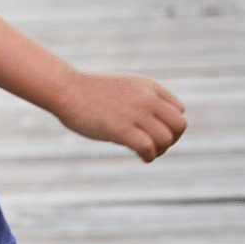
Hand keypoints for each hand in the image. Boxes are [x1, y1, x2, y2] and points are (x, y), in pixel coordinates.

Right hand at [52, 71, 185, 162]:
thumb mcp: (123, 88)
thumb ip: (141, 100)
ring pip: (166, 139)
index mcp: (147, 86)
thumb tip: (156, 125)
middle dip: (171, 139)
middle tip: (155, 144)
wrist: (66, 89)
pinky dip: (149, 157)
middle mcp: (145, 98)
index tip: (155, 131)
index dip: (170, 124)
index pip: (178, 110)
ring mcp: (134, 113)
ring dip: (160, 150)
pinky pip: (149, 148)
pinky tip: (140, 156)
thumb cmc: (89, 92)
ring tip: (146, 151)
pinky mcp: (122, 129)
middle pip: (179, 125)